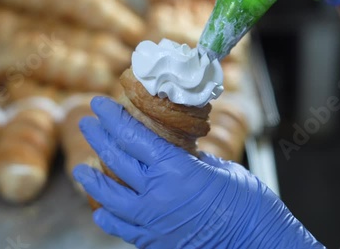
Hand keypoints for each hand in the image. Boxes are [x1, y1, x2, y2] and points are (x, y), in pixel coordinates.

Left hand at [73, 97, 323, 248]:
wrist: (259, 242)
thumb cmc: (247, 201)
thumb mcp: (216, 168)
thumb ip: (186, 160)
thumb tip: (170, 151)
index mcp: (174, 169)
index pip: (132, 136)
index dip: (112, 117)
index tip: (98, 103)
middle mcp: (156, 195)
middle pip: (115, 160)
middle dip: (98, 137)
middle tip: (86, 123)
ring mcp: (152, 222)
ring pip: (109, 197)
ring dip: (91, 180)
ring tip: (80, 168)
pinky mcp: (154, 242)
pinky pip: (121, 229)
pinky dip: (107, 217)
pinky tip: (99, 209)